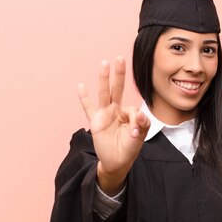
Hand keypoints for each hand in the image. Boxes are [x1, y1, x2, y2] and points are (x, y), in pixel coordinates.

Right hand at [78, 57, 149, 193]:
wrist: (117, 162)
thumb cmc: (129, 148)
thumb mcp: (139, 137)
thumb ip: (141, 124)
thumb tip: (140, 115)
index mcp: (128, 114)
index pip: (133, 109)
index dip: (136, 120)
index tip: (135, 133)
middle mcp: (116, 111)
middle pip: (117, 89)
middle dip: (119, 74)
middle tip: (120, 58)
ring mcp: (105, 115)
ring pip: (104, 94)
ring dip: (104, 79)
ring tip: (104, 64)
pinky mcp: (95, 122)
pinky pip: (88, 108)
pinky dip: (84, 98)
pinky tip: (80, 86)